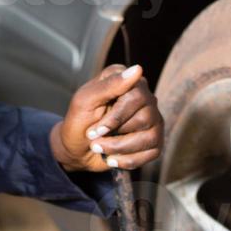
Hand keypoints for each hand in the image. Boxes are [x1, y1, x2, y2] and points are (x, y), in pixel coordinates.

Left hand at [49, 64, 163, 172]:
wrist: (76, 149)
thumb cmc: (78, 121)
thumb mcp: (85, 101)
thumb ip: (109, 85)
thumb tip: (138, 69)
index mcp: (127, 82)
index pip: (136, 96)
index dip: (116, 117)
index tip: (96, 130)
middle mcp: (145, 98)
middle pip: (145, 118)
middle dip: (116, 135)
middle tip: (95, 140)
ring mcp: (152, 120)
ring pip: (150, 137)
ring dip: (120, 149)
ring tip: (101, 149)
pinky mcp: (153, 141)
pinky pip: (152, 153)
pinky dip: (128, 160)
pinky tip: (112, 159)